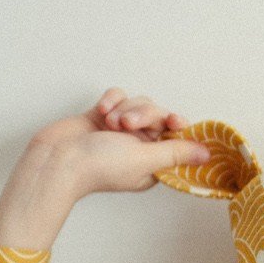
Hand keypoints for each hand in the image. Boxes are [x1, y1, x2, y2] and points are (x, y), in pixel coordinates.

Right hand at [30, 89, 212, 196]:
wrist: (58, 158)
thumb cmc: (99, 166)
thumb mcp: (145, 159)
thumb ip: (175, 153)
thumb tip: (205, 155)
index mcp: (153, 164)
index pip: (176, 138)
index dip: (176, 126)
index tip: (173, 122)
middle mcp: (139, 147)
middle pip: (158, 115)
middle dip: (144, 114)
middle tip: (126, 126)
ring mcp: (121, 131)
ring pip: (138, 102)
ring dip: (125, 109)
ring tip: (110, 123)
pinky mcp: (103, 116)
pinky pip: (118, 96)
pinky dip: (111, 100)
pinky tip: (101, 111)